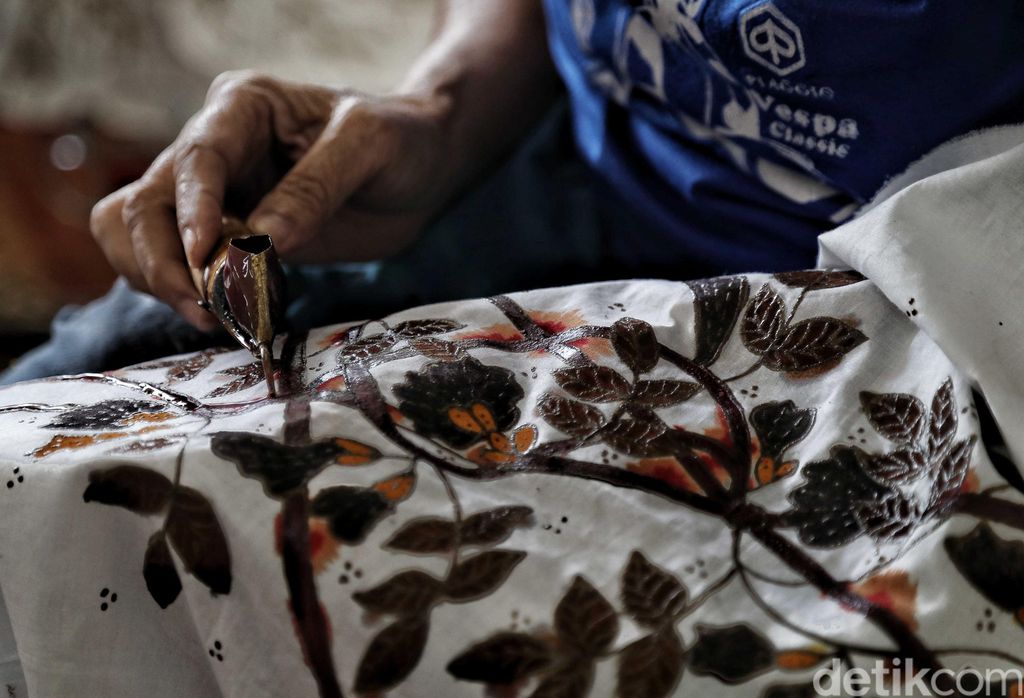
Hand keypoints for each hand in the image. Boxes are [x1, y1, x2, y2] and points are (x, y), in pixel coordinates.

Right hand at [90, 71, 456, 328]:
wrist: (420, 168)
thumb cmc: (399, 140)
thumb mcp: (370, 146)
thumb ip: (316, 187)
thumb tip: (264, 241)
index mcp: (243, 108)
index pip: (197, 158)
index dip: (192, 209)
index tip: (203, 255)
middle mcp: (215, 149)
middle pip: (147, 204)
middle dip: (164, 260)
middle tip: (207, 309)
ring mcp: (216, 196)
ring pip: (142, 237)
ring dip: (162, 281)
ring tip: (215, 316)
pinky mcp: (228, 239)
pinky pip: (179, 267)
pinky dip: (187, 294)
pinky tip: (225, 315)